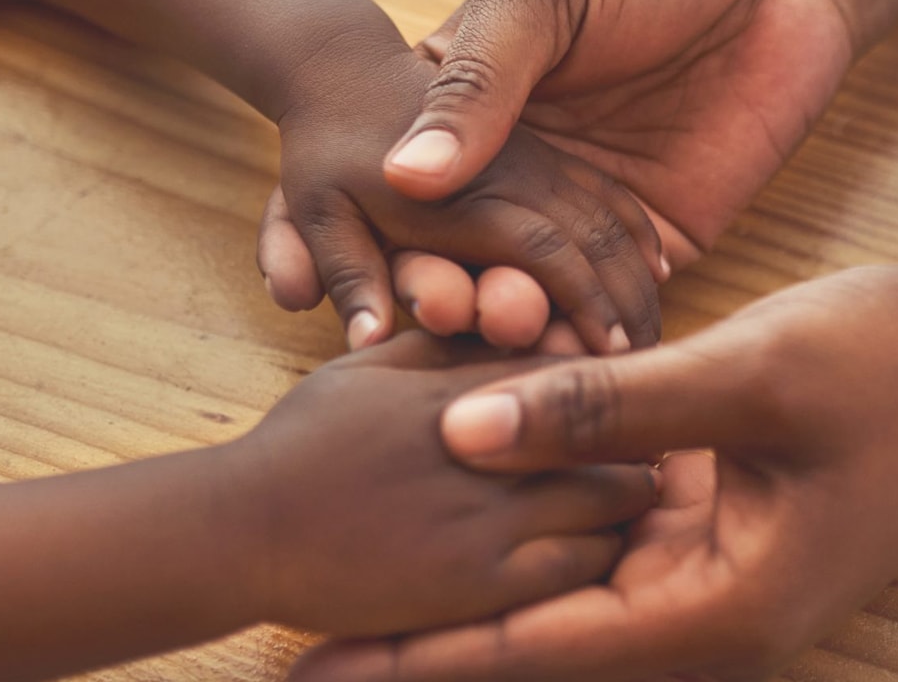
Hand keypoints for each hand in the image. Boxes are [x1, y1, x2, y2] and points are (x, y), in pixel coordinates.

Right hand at [227, 332, 658, 637]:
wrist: (245, 532)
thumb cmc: (301, 444)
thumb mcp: (367, 365)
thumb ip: (437, 341)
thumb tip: (497, 315)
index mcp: (463, 382)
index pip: (574, 364)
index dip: (608, 376)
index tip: (625, 387)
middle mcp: (487, 442)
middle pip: (610, 426)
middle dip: (638, 433)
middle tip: (651, 442)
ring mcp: (488, 515)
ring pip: (613, 498)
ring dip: (631, 495)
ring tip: (637, 494)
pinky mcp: (482, 583)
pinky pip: (580, 565)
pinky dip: (603, 553)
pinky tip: (600, 549)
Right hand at [264, 0, 860, 341]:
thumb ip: (480, 80)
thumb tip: (402, 176)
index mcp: (464, 108)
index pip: (403, 188)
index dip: (386, 236)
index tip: (383, 276)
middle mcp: (514, 172)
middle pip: (462, 255)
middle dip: (451, 292)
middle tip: (452, 310)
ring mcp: (584, 216)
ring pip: (534, 294)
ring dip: (516, 323)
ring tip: (515, 327)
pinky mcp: (662, 243)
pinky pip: (618, 307)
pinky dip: (596, 337)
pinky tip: (584, 353)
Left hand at [288, 266, 897, 680]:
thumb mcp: (750, 374)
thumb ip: (605, 406)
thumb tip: (460, 431)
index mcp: (721, 605)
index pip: (536, 650)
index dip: (419, 661)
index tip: (309, 668)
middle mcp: (711, 608)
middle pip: (537, 639)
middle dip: (424, 642)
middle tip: (296, 645)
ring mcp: (717, 567)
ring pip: (565, 587)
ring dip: (471, 584)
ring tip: (352, 591)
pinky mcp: (720, 518)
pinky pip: (605, 531)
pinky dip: (534, 519)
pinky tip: (464, 495)